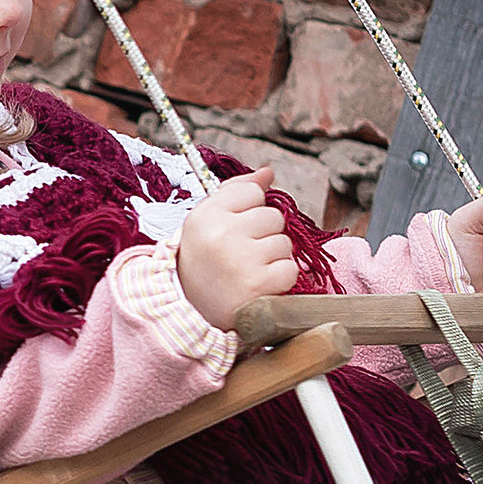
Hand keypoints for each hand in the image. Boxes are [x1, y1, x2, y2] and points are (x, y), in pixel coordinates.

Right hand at [177, 168, 298, 329]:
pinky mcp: (259, 285)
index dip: (248, 211)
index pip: (252, 192)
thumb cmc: (204, 261)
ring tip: (249, 270)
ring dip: (273, 257)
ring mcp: (241, 260)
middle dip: (264, 234)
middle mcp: (221, 234)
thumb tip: (268, 171)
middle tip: (242, 254)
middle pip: (273, 216)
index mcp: (205, 215)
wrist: (192, 311)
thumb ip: (236, 191)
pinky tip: (258, 285)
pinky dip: (279, 279)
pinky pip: (290, 269)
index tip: (234, 229)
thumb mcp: (207, 221)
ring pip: (284, 243)